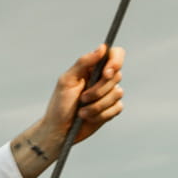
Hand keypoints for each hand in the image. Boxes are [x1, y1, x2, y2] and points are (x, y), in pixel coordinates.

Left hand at [10, 44, 124, 177]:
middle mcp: (103, 79)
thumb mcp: (67, 81)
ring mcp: (109, 94)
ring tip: (82, 112)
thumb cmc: (59, 104)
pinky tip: (89, 118)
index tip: (106, 73)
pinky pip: (117, 107)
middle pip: (117, 76)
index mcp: (93, 68)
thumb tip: (102, 47)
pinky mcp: (112, 109)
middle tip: (82, 98)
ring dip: (97, 105)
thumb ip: (83, 62)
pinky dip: (101, 114)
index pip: (115, 55)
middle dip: (98, 90)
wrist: (59, 131)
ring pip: (117, 93)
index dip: (115, 62)